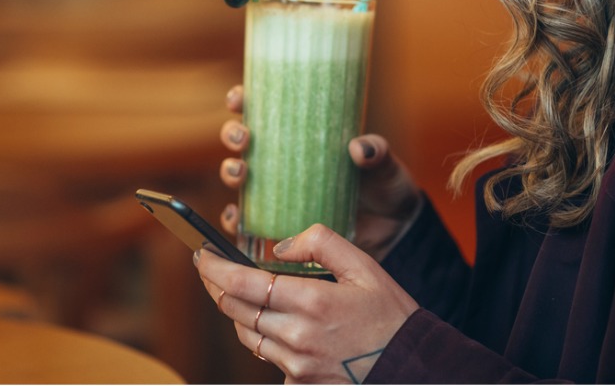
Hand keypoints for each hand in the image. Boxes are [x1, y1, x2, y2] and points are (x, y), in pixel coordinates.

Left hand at [195, 224, 418, 382]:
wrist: (412, 369)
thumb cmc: (391, 316)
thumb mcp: (365, 266)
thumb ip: (321, 243)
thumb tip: (281, 245)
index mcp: (312, 301)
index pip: (242, 283)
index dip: (214, 267)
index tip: (202, 254)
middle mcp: (297, 336)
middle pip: (235, 309)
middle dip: (217, 285)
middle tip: (211, 267)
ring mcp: (296, 366)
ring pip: (246, 335)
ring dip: (237, 311)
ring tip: (239, 292)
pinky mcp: (299, 385)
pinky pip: (268, 359)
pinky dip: (266, 339)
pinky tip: (278, 325)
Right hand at [219, 86, 422, 259]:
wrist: (393, 230)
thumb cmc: (385, 186)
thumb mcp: (384, 163)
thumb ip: (376, 152)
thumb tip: (358, 148)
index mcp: (304, 135)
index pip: (265, 110)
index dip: (243, 100)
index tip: (239, 97)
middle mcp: (284, 160)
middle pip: (242, 140)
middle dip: (233, 134)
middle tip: (244, 137)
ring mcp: (279, 192)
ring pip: (239, 177)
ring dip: (231, 171)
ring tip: (242, 172)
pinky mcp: (280, 224)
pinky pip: (247, 222)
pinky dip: (234, 219)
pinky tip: (236, 216)